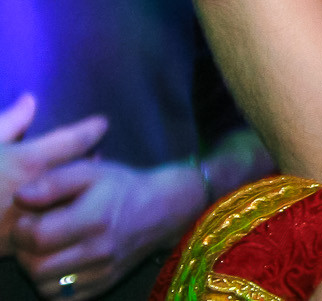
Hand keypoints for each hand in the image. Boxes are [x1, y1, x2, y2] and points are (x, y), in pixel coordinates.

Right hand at [0, 97, 107, 257]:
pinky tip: (52, 214)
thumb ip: (7, 122)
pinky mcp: (9, 247)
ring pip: (65, 207)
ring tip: (80, 187)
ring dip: (75, 195)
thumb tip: (30, 100)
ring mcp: (22, 222)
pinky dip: (51, 219)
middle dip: (89, 167)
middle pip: (79, 177)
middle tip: (97, 157)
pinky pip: (41, 233)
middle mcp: (31, 192)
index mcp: (24, 162)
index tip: (101, 124)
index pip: (71, 141)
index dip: (89, 130)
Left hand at [11, 159, 204, 299]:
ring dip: (36, 269)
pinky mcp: (103, 285)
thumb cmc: (121, 187)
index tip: (27, 218)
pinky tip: (59, 264)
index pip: (38, 237)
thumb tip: (21, 197)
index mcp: (95, 219)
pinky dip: (52, 284)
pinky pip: (62, 298)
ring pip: (46, 286)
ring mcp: (102, 272)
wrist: (161, 210)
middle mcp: (99, 251)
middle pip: (38, 267)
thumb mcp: (90, 172)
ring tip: (44, 249)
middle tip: (31, 235)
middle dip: (25, 252)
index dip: (22, 229)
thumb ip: (53, 182)